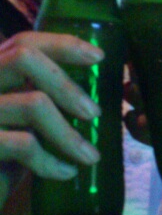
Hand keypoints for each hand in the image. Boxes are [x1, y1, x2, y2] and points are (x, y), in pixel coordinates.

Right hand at [0, 32, 102, 198]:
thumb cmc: (3, 156)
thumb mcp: (21, 120)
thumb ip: (41, 96)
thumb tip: (93, 93)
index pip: (24, 42)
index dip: (63, 44)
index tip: (99, 56)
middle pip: (24, 59)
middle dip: (67, 85)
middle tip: (94, 113)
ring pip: (33, 103)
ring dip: (69, 134)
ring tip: (91, 156)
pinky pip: (25, 144)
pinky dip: (52, 161)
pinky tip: (66, 172)